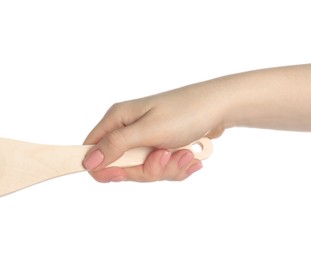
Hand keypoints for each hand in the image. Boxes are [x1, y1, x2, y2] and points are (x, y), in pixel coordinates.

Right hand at [83, 83, 224, 182]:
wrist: (221, 107)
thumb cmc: (185, 112)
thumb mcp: (148, 131)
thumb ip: (116, 146)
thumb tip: (88, 161)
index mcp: (118, 119)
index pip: (93, 149)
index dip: (101, 167)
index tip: (119, 176)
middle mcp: (128, 128)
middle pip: (122, 166)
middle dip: (147, 169)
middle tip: (164, 155)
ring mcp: (145, 139)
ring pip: (143, 170)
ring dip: (166, 168)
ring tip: (184, 153)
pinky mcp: (160, 146)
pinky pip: (160, 169)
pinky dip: (176, 167)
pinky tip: (189, 156)